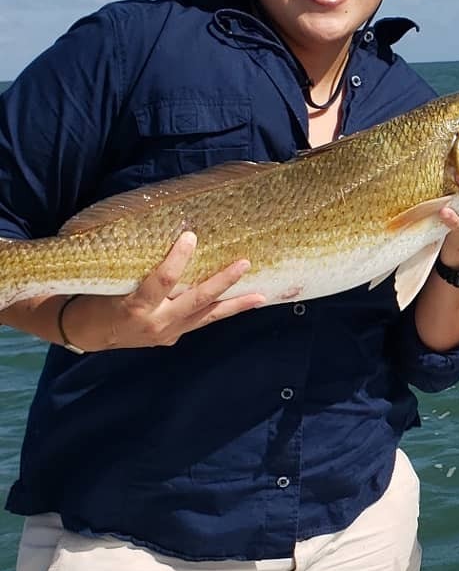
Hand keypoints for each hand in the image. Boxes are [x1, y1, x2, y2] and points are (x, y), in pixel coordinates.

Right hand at [64, 230, 264, 349]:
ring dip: (235, 304)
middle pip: (195, 300)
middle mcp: (156, 323)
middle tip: (244, 264)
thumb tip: (168, 233)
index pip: (162, 281)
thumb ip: (136, 266)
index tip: (190, 236)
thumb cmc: (95, 298)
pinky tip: (245, 304)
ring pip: (206, 315)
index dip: (177, 259)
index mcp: (135, 307)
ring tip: (261, 295)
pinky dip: (222, 311)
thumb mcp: (109, 281)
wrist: (86, 333)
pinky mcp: (173, 337)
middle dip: (222, 281)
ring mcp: (167, 332)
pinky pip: (202, 321)